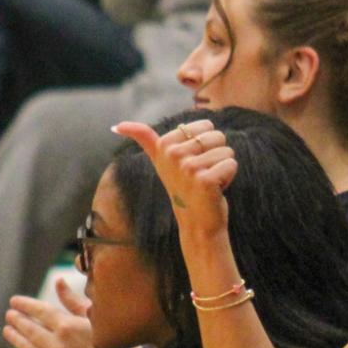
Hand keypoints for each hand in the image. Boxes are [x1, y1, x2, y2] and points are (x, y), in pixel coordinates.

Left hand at [4, 280, 132, 347]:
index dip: (24, 304)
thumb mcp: (96, 318)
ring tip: (8, 331)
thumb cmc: (118, 344)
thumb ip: (73, 301)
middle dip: (17, 321)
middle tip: (9, 315)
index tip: (14, 301)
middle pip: (29, 330)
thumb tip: (58, 282)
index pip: (38, 311)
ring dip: (15, 340)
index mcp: (66, 326)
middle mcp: (56, 345)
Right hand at [113, 117, 236, 237]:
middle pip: (217, 135)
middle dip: (216, 155)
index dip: (205, 145)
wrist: (196, 222)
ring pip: (226, 150)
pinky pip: (231, 164)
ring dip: (222, 167)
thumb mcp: (160, 160)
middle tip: (201, 175)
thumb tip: (116, 126)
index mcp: (164, 144)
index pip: (206, 125)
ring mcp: (189, 168)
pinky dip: (229, 177)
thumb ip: (143, 138)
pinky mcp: (206, 180)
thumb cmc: (183, 187)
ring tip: (207, 182)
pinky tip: (215, 189)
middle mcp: (173, 155)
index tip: (192, 163)